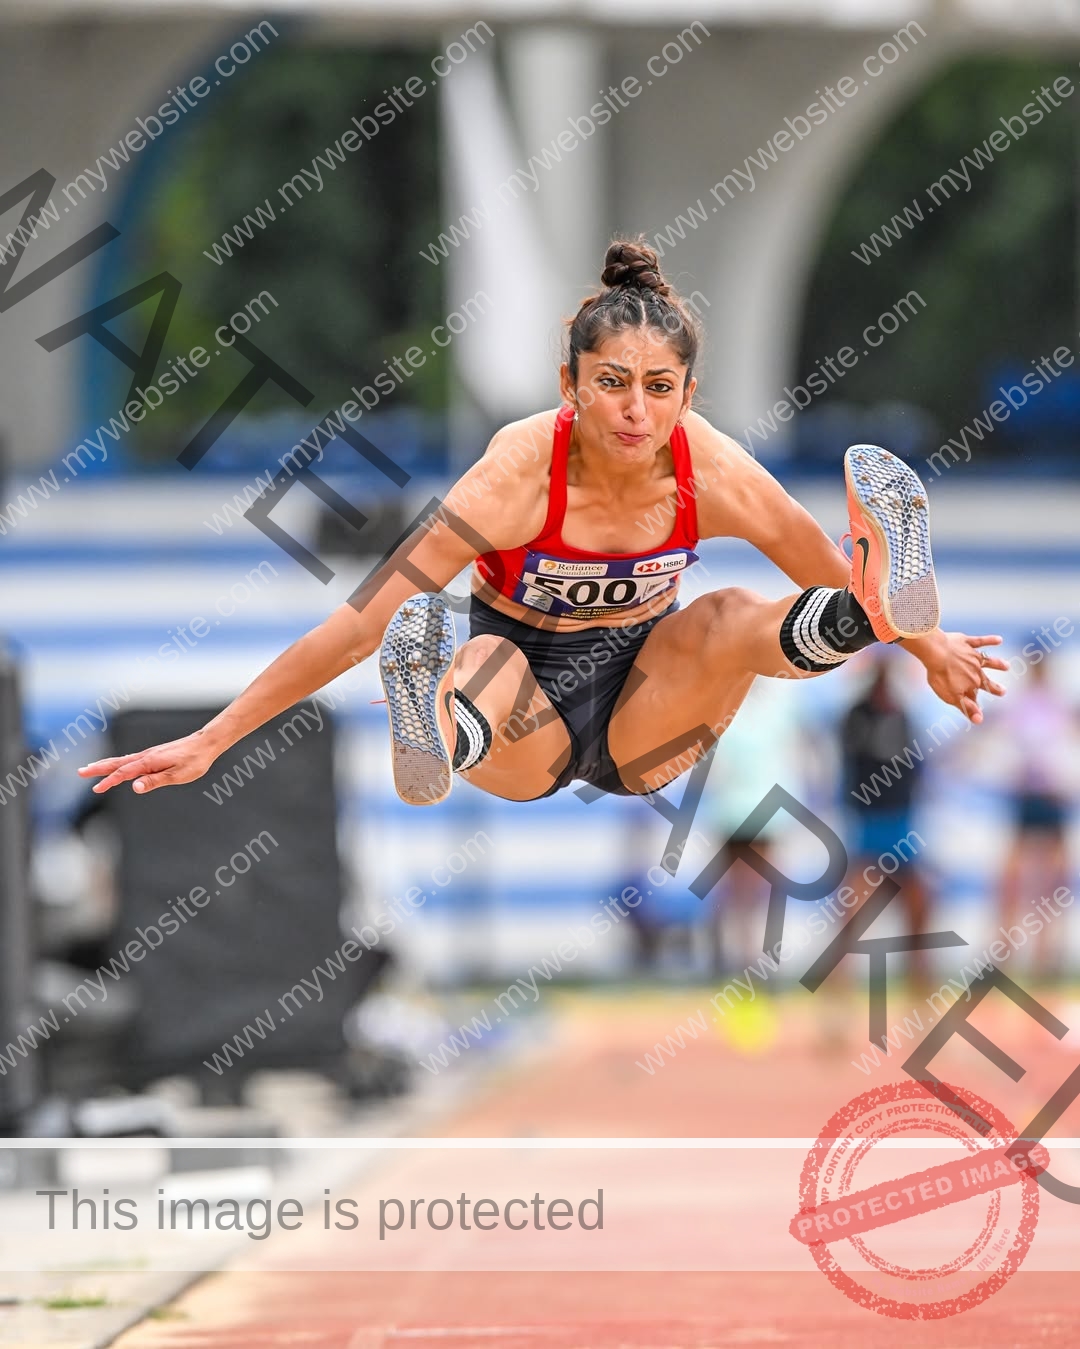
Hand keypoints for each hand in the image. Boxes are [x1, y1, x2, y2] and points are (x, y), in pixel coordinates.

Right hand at [77, 730, 219, 795]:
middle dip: (99, 768)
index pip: (124, 773)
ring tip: (91, 767)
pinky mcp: (154, 755)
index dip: (109, 781)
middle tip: (80, 772)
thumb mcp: (177, 775)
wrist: (205, 743)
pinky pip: (131, 759)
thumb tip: (134, 787)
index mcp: (149, 762)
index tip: (96, 789)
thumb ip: (155, 781)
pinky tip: (117, 765)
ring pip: (122, 760)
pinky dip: (119, 762)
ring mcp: (149, 754)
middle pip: (117, 763)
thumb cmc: (195, 761)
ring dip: (106, 764)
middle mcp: (146, 756)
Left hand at [911, 631, 1007, 723]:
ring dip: (997, 664)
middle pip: (985, 681)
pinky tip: (999, 639)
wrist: (936, 652)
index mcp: (971, 684)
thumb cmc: (941, 675)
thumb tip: (980, 720)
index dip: (974, 705)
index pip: (973, 697)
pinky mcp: (966, 642)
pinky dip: (990, 640)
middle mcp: (976, 671)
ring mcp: (972, 656)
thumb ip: (966, 707)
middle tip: (1004, 692)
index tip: (978, 712)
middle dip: (994, 687)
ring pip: (988, 661)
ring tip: (1007, 666)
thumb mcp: (952, 695)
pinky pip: (980, 641)